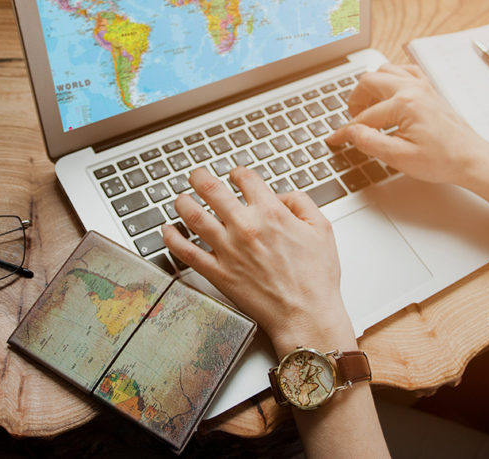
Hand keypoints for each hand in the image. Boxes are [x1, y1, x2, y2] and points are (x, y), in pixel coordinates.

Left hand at [162, 167, 353, 352]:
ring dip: (183, 203)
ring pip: (194, 217)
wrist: (306, 315)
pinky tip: (166, 231)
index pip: (245, 179)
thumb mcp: (322, 229)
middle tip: (195, 175)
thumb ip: (301, 203)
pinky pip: (187, 252)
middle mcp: (245, 227)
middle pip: (211, 190)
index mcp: (270, 213)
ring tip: (180, 199)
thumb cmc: (316, 278)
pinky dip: (172, 239)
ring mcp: (228, 250)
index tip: (234, 175)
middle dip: (199, 178)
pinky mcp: (218, 273)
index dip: (238, 173)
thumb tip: (282, 195)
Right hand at [326, 63, 488, 186]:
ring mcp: (422, 86)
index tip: (335, 140)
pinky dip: (391, 79)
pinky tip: (388, 94)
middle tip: (351, 120)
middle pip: (370, 81)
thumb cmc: (442, 160)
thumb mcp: (400, 157)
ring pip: (385, 70)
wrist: (470, 158)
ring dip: (371, 86)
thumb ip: (370, 143)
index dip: (346, 130)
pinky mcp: (429, 89)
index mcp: (405, 104)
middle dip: (355, 100)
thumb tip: (349, 133)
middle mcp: (413, 88)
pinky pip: (404, 71)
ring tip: (367, 107)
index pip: (364, 116)